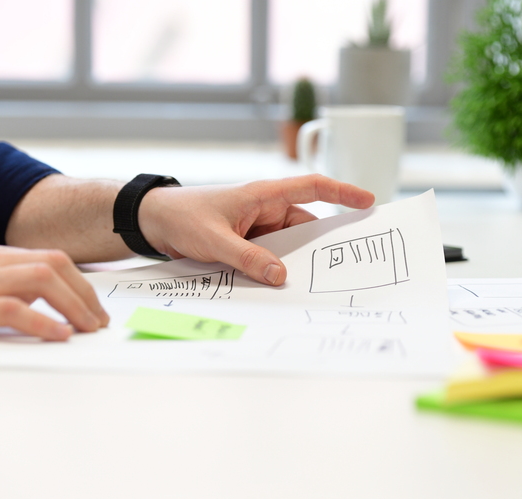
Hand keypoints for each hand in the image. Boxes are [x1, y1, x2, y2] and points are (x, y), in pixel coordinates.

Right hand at [0, 241, 108, 367]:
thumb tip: (42, 312)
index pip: (48, 258)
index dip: (79, 282)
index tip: (94, 307)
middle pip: (53, 264)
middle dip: (85, 293)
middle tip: (99, 321)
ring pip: (41, 279)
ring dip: (74, 306)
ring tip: (88, 329)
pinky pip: (14, 310)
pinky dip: (43, 323)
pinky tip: (59, 336)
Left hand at [138, 174, 374, 284]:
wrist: (152, 221)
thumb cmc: (181, 216)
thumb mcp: (215, 239)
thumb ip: (247, 258)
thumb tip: (281, 276)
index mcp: (263, 195)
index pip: (312, 187)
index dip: (343, 192)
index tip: (368, 202)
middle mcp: (265, 210)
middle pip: (305, 226)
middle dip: (323, 244)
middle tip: (345, 266)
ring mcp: (257, 228)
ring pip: (288, 246)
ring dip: (296, 262)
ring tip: (313, 284)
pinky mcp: (247, 244)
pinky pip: (270, 257)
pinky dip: (276, 269)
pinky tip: (282, 287)